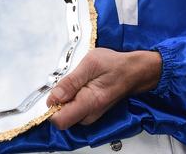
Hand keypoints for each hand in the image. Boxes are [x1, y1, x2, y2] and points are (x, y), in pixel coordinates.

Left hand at [46, 47, 160, 128]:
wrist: (134, 70)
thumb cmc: (115, 65)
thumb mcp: (90, 64)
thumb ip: (71, 82)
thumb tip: (54, 97)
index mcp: (89, 103)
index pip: (60, 121)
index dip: (51, 107)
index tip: (52, 92)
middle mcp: (90, 114)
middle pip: (62, 118)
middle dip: (58, 101)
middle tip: (68, 82)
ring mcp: (92, 114)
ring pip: (67, 114)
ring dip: (66, 99)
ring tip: (77, 81)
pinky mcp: (92, 112)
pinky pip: (74, 110)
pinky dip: (72, 99)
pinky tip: (80, 85)